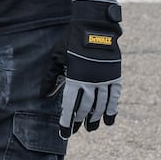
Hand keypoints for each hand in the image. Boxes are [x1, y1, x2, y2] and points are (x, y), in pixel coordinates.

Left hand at [56, 0, 122, 138]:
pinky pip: (114, 97)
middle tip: (76, 131)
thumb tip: (45, 94)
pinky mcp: (115, 76)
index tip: (64, 132)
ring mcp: (104, 80)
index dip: (66, 120)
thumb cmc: (71, 41)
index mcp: (74, 78)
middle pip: (85, 107)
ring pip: (100, 105)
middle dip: (80, 121)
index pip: (69, 105)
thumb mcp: (56, 57)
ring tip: (92, 128)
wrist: (94, 27)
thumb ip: (51, 77)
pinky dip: (112, 110)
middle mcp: (90, 82)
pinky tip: (109, 120)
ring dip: (95, 118)